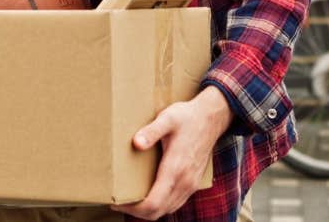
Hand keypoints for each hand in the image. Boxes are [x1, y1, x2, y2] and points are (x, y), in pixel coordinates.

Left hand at [111, 87, 230, 219]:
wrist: (211, 118)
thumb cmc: (187, 117)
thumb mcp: (168, 118)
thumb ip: (152, 131)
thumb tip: (136, 143)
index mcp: (175, 169)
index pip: (153, 203)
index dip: (133, 208)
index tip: (116, 201)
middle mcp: (184, 182)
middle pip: (157, 212)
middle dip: (136, 211)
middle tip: (119, 201)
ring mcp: (190, 185)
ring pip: (167, 210)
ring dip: (148, 210)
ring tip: (131, 199)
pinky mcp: (193, 183)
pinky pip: (175, 203)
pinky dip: (160, 206)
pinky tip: (150, 194)